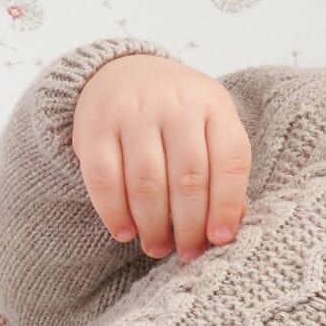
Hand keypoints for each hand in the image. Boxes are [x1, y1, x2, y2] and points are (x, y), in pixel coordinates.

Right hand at [71, 54, 251, 262]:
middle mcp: (176, 105)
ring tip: (158, 248)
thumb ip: (224, 172)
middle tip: (189, 253)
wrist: (124, 71)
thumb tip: (230, 225)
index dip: (226, 206)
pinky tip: (125, 232)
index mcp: (215, 106)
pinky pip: (104, 179)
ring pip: (147, 182)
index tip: (221, 240)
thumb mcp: (211, 128)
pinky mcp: (95, 125)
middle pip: (188, 178)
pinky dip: (115, 212)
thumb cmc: (179, 115)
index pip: (230, 161)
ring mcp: (134, 112)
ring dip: (153, 225)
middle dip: (190, 225)